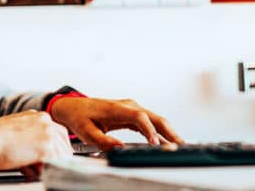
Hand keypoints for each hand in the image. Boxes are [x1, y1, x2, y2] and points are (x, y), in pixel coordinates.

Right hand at [0, 110, 72, 172]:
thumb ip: (31, 140)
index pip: (59, 134)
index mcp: (38, 116)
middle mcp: (45, 121)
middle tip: (40, 168)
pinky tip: (26, 170)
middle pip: (64, 145)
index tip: (52, 159)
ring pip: (60, 156)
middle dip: (55, 159)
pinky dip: (43, 172)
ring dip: (47, 166)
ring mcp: (47, 133)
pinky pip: (54, 165)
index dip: (55, 150)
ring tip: (27, 168)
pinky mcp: (45, 147)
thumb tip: (38, 157)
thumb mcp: (16, 134)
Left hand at [49, 97, 184, 150]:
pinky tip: (167, 142)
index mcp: (117, 108)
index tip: (155, 143)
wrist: (74, 107)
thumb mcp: (86, 131)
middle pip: (153, 117)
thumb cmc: (80, 117)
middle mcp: (128, 106)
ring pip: (155, 119)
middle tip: (179, 145)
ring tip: (179, 146)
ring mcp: (132, 109)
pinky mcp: (133, 114)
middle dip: (168, 131)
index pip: (138, 117)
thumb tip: (118, 148)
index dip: (148, 130)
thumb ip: (102, 140)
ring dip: (168, 132)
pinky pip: (150, 123)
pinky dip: (160, 132)